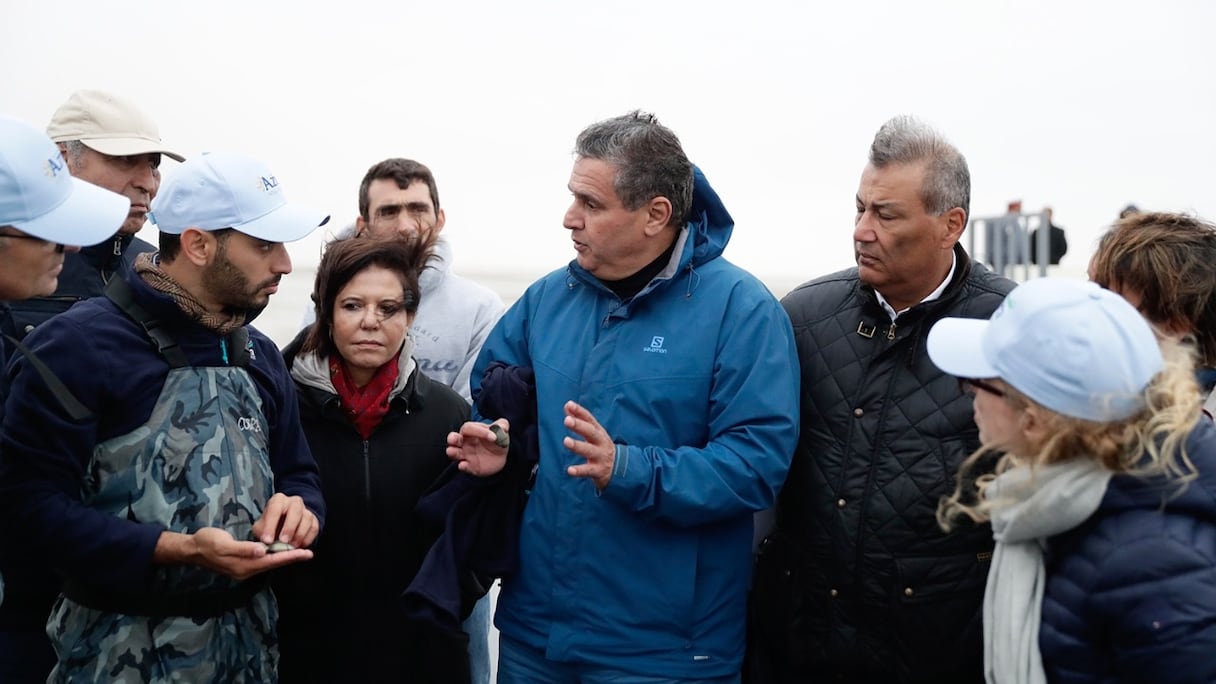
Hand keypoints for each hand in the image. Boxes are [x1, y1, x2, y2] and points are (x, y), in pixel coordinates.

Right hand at [156, 527, 314, 580]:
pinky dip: (274, 557)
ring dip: (284, 558)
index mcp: (243, 566)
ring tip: (300, 553)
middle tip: (309, 553)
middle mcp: (246, 571)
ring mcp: (243, 569)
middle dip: (291, 558)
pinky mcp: (241, 565)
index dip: (290, 556)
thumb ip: (244, 548)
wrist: (192, 549)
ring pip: (268, 564)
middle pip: (273, 564)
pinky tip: (280, 552)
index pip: (272, 561)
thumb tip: (262, 552)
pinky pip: (262, 562)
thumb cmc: (207, 542)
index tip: (306, 553)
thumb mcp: (224, 543)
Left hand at [252, 492, 319, 548]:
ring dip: (299, 534)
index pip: (275, 509)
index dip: (271, 525)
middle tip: (283, 542)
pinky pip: (314, 528)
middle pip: (295, 510)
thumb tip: (263, 545)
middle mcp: (294, 502)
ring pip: (307, 519)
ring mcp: (306, 510)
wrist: (284, 524)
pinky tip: (300, 546)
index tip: (267, 540)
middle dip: (289, 527)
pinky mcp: (314, 520)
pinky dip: (307, 539)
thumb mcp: (261, 527)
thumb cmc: (270, 526)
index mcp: (278, 500)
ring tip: (291, 547)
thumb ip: (261, 534)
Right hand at [447, 419, 509, 475]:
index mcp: (471, 431)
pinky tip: (463, 465)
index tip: (494, 437)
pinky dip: (462, 466)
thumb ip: (502, 425)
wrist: (501, 456)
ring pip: (453, 452)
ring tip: (452, 452)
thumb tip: (503, 426)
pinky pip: (463, 466)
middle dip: (451, 439)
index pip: (469, 428)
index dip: (480, 431)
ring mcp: (465, 455)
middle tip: (454, 439)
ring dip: (452, 452)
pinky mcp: (470, 466)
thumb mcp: (501, 431)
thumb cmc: (497, 440)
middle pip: (453, 438)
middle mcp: (465, 442)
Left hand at [563, 401, 614, 489]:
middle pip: (591, 432)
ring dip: (578, 445)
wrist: (620, 468)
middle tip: (567, 420)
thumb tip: (567, 405)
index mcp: (598, 431)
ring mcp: (601, 456)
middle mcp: (601, 442)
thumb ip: (580, 419)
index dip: (580, 411)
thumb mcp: (593, 432)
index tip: (569, 404)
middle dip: (579, 426)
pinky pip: (588, 470)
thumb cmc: (601, 446)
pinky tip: (569, 470)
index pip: (589, 419)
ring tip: (566, 441)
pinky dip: (579, 471)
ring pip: (589, 450)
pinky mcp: (599, 470)